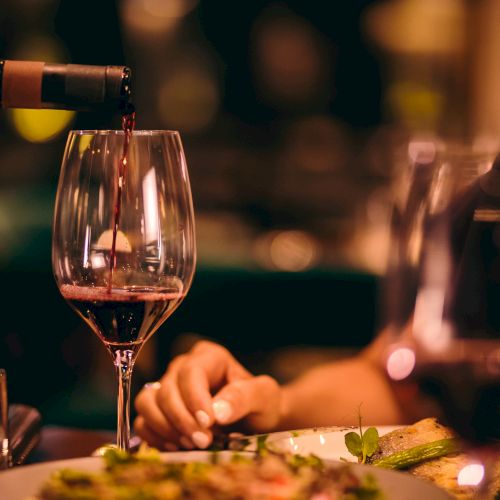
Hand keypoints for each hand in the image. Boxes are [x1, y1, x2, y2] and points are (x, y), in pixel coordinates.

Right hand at [134, 340, 281, 449]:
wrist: (256, 421)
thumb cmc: (261, 403)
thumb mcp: (263, 396)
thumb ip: (244, 396)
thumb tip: (217, 410)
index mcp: (209, 357)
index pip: (191, 371)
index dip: (194, 398)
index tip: (208, 423)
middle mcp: (183, 368)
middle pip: (167, 389)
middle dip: (182, 419)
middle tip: (203, 441)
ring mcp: (168, 388)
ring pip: (147, 402)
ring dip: (165, 427)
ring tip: (190, 444)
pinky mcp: (159, 410)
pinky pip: (143, 421)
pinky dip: (155, 436)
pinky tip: (178, 447)